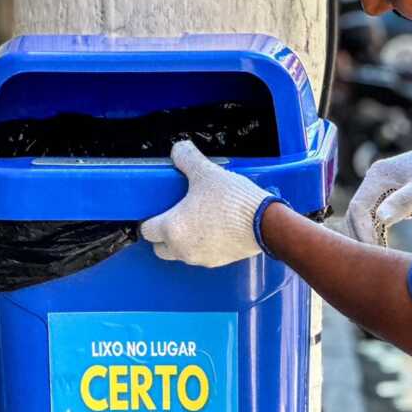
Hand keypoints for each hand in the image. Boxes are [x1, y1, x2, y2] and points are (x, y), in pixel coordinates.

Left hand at [139, 139, 275, 267]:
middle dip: (163, 235)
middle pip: (160, 249)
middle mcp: (182, 249)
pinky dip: (203, 245)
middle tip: (175, 216)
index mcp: (172, 229)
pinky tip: (216, 228)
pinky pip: (202, 256)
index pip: (146, 231)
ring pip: (181, 253)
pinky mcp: (218, 262)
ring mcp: (200, 259)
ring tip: (198, 220)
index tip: (157, 211)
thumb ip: (187, 158)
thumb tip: (179, 149)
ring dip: (184, 241)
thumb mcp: (207, 172)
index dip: (150, 219)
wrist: (265, 224)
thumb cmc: (233, 202)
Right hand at [345, 124, 411, 244]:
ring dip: (364, 234)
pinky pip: (371, 214)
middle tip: (373, 258)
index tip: (373, 250)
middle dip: (360, 235)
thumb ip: (403, 200)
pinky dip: (373, 230)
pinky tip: (382, 245)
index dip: (361, 230)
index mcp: (378, 175)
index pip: (358, 207)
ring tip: (377, 255)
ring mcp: (377, 186)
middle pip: (355, 212)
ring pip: (361, 215)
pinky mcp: (385, 194)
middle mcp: (373, 179)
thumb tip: (381, 219)